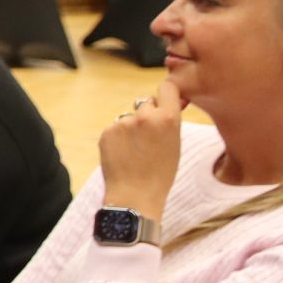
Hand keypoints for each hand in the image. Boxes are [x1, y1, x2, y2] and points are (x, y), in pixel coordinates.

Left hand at [98, 76, 186, 220]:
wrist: (135, 194)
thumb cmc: (161, 173)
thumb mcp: (175, 144)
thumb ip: (170, 120)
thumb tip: (172, 99)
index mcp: (168, 118)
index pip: (167, 87)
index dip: (167, 94)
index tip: (167, 99)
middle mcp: (145, 116)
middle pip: (146, 103)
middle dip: (148, 114)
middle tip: (150, 137)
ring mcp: (123, 123)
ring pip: (129, 116)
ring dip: (132, 127)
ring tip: (136, 151)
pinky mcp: (107, 131)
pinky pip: (115, 128)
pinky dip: (118, 137)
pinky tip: (123, 154)